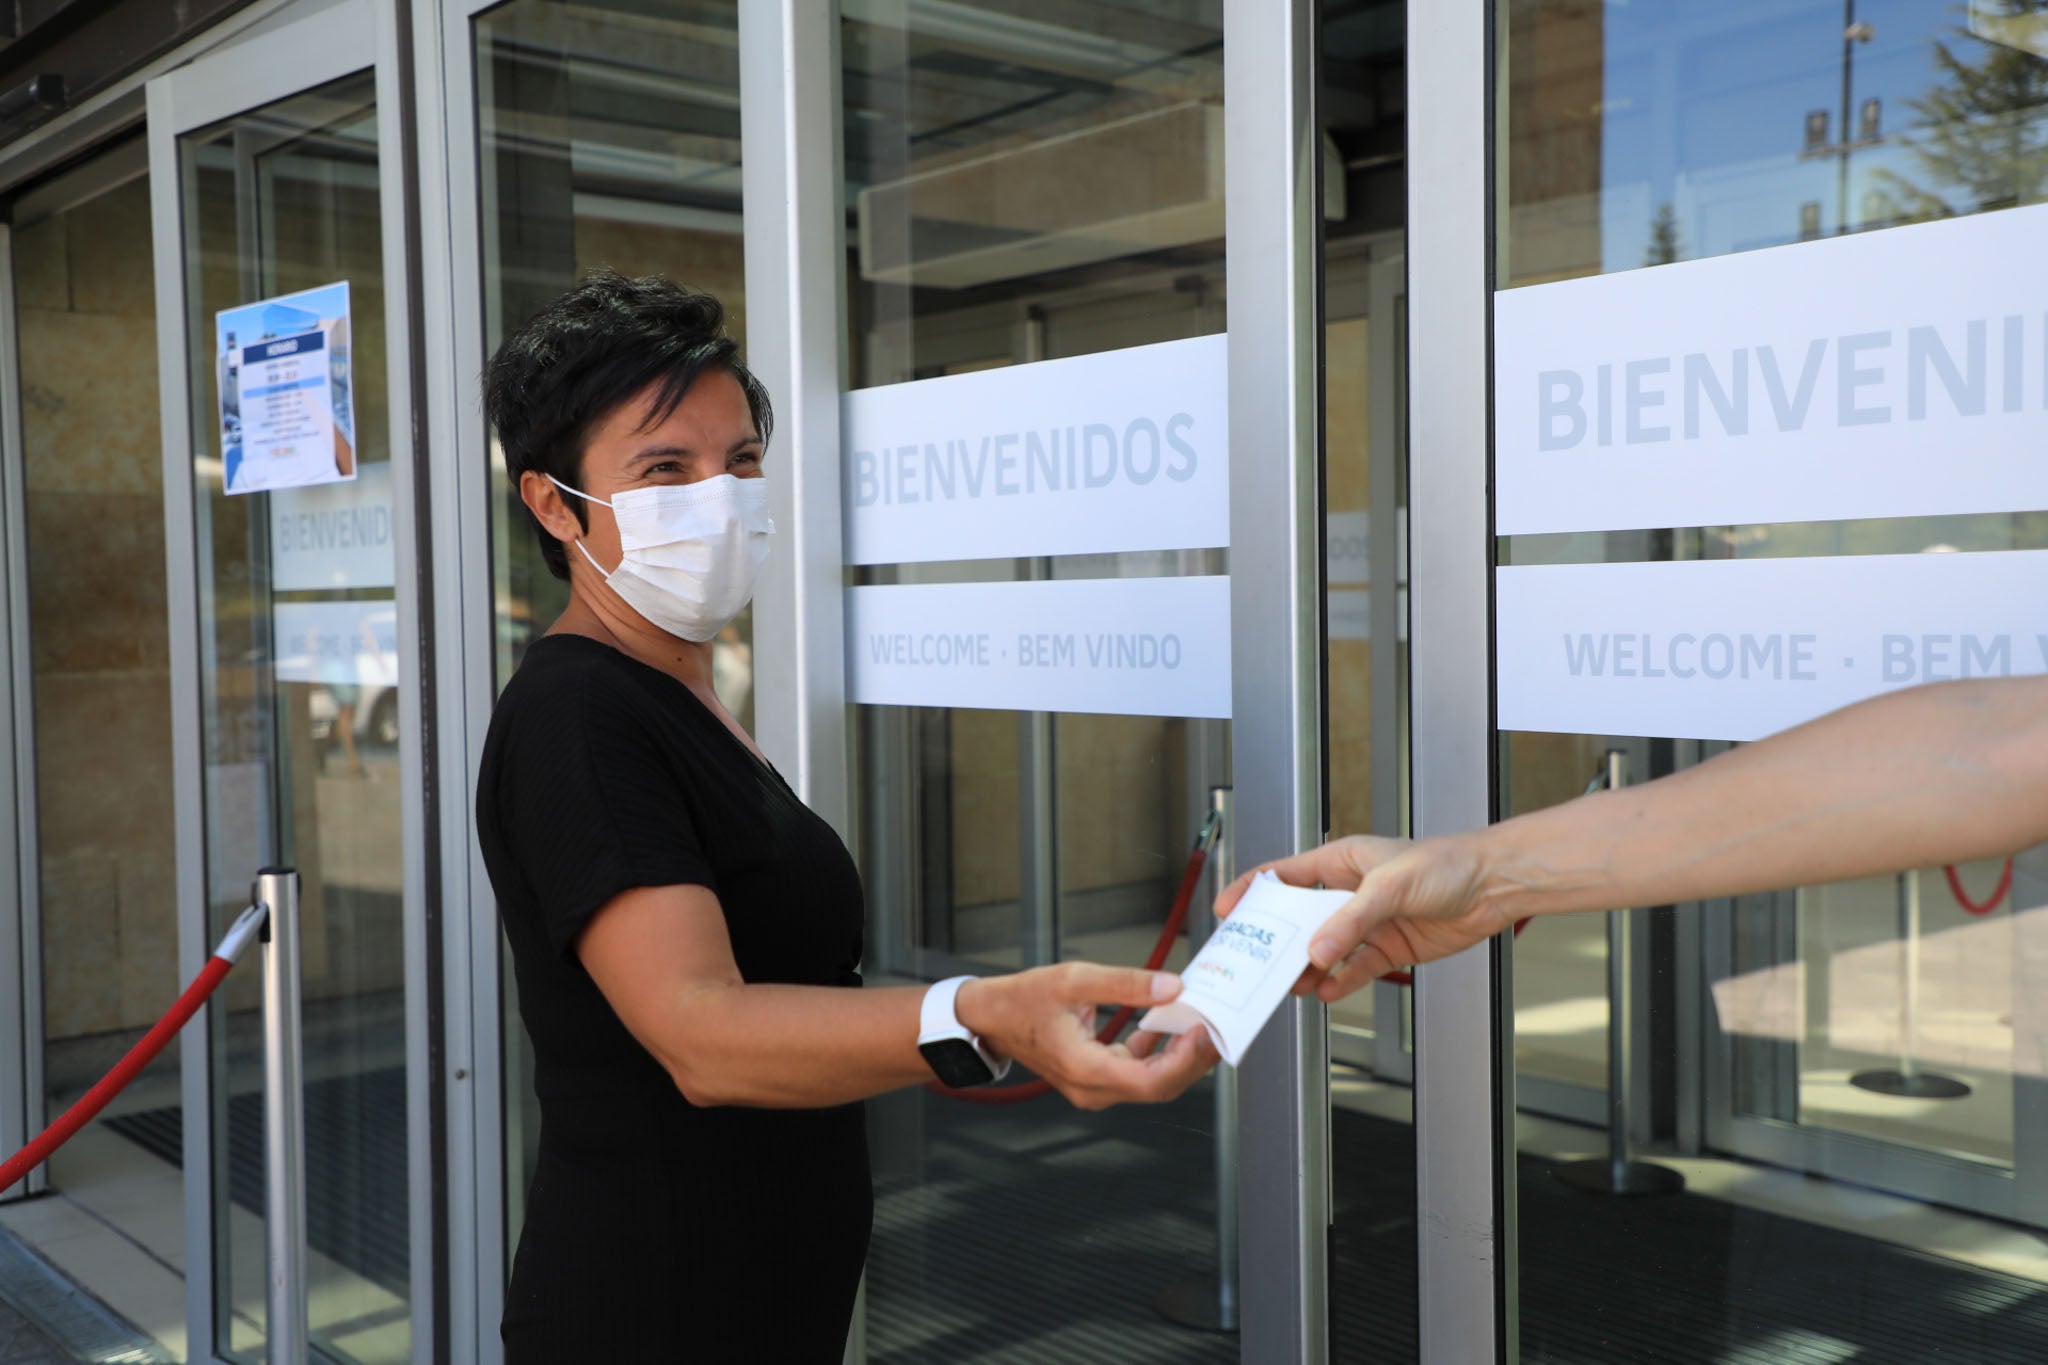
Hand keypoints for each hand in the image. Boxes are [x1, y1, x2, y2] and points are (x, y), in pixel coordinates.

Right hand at [956, 964, 1219, 1109]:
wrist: (991, 1018)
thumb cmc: (1023, 1000)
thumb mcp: (1074, 979)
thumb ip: (1126, 984)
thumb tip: (1173, 986)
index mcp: (1084, 1068)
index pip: (1150, 1081)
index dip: (1184, 1061)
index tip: (1203, 1031)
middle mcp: (1091, 1089)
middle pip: (1158, 1088)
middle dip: (1191, 1061)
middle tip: (1215, 1028)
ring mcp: (1094, 1088)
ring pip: (1151, 1084)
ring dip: (1179, 1058)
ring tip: (1200, 1024)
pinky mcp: (1096, 1079)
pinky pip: (1137, 1073)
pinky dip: (1158, 1053)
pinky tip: (1169, 1026)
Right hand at [1214, 833, 1513, 1002]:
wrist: (1492, 887)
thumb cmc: (1446, 864)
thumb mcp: (1389, 886)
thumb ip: (1351, 921)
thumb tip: (1317, 952)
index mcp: (1341, 862)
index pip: (1284, 875)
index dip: (1253, 891)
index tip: (1227, 911)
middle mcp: (1350, 893)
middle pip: (1300, 920)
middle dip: (1278, 942)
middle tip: (1254, 963)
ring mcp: (1368, 924)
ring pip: (1325, 950)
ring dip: (1307, 968)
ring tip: (1288, 985)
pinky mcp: (1389, 949)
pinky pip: (1355, 969)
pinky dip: (1339, 982)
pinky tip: (1325, 990)